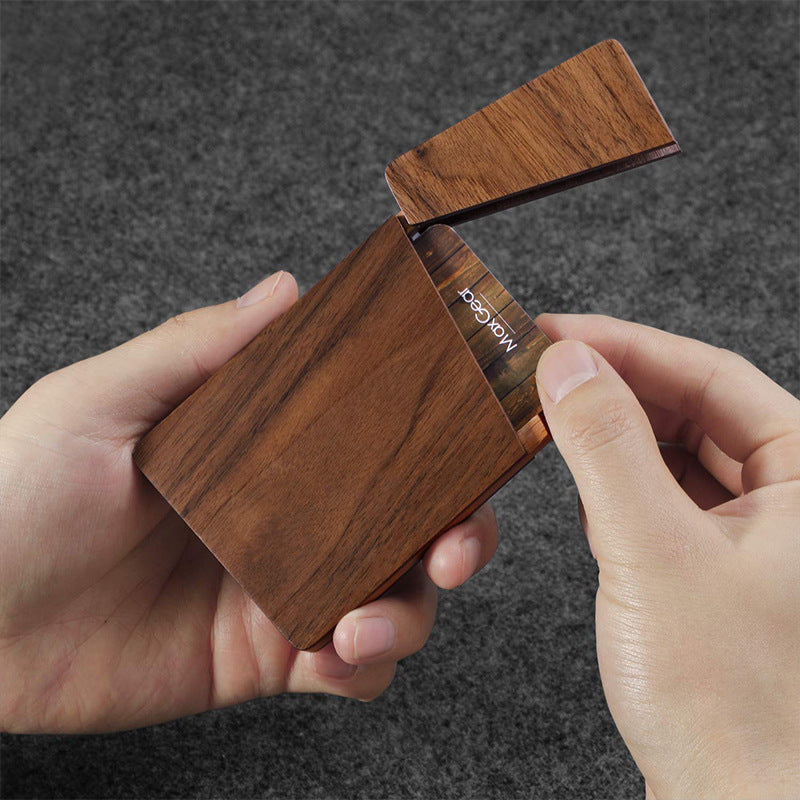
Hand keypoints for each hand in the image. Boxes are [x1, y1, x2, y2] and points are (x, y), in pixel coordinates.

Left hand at [0, 271, 498, 732]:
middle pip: (408, 523)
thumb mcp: (100, 401)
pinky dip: (363, 667)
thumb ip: (196, 349)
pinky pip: (345, 668)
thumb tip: (286, 290)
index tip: (476, 440)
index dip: (436, 442)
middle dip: (457, 536)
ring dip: (408, 613)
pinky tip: (337, 656)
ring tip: (363, 622)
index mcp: (267, 451)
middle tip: (455, 548)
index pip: (373, 438)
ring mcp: (281, 588)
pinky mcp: (263, 657)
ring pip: (392, 600)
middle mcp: (290, 517)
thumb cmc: (14, 494)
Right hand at [534, 314, 798, 799]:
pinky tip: (581, 481)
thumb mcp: (655, 553)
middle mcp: (787, 497)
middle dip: (614, 385)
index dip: (627, 346)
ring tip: (550, 416)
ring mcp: (748, 532)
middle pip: (692, 406)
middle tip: (543, 371)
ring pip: (672, 449)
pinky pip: (660, 493)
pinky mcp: (709, 563)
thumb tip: (565, 366)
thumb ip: (607, 449)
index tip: (557, 334)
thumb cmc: (728, 704)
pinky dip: (614, 478)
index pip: (711, 376)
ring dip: (610, 430)